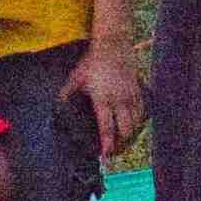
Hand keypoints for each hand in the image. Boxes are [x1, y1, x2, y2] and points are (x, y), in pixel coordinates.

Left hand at [62, 36, 145, 158]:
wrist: (114, 44)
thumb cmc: (92, 61)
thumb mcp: (76, 77)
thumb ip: (67, 93)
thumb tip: (58, 106)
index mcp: (103, 98)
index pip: (107, 127)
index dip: (107, 144)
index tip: (105, 156)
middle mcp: (120, 99)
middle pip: (126, 130)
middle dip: (121, 146)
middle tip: (113, 154)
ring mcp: (132, 96)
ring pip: (137, 124)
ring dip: (131, 137)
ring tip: (122, 145)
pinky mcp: (140, 92)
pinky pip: (143, 113)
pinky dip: (139, 124)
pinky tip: (132, 129)